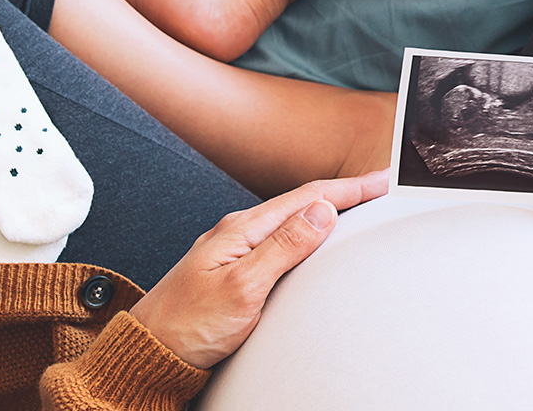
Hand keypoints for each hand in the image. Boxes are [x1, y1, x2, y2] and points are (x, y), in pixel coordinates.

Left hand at [131, 169, 388, 368]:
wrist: (148, 352)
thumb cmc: (187, 325)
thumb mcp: (242, 287)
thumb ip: (282, 248)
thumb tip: (323, 213)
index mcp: (241, 229)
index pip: (307, 197)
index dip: (350, 187)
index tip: (384, 179)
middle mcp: (238, 232)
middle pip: (302, 202)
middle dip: (345, 192)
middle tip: (382, 187)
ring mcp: (235, 249)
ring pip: (292, 220)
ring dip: (328, 210)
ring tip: (358, 205)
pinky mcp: (235, 269)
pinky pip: (281, 239)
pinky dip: (308, 232)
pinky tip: (315, 239)